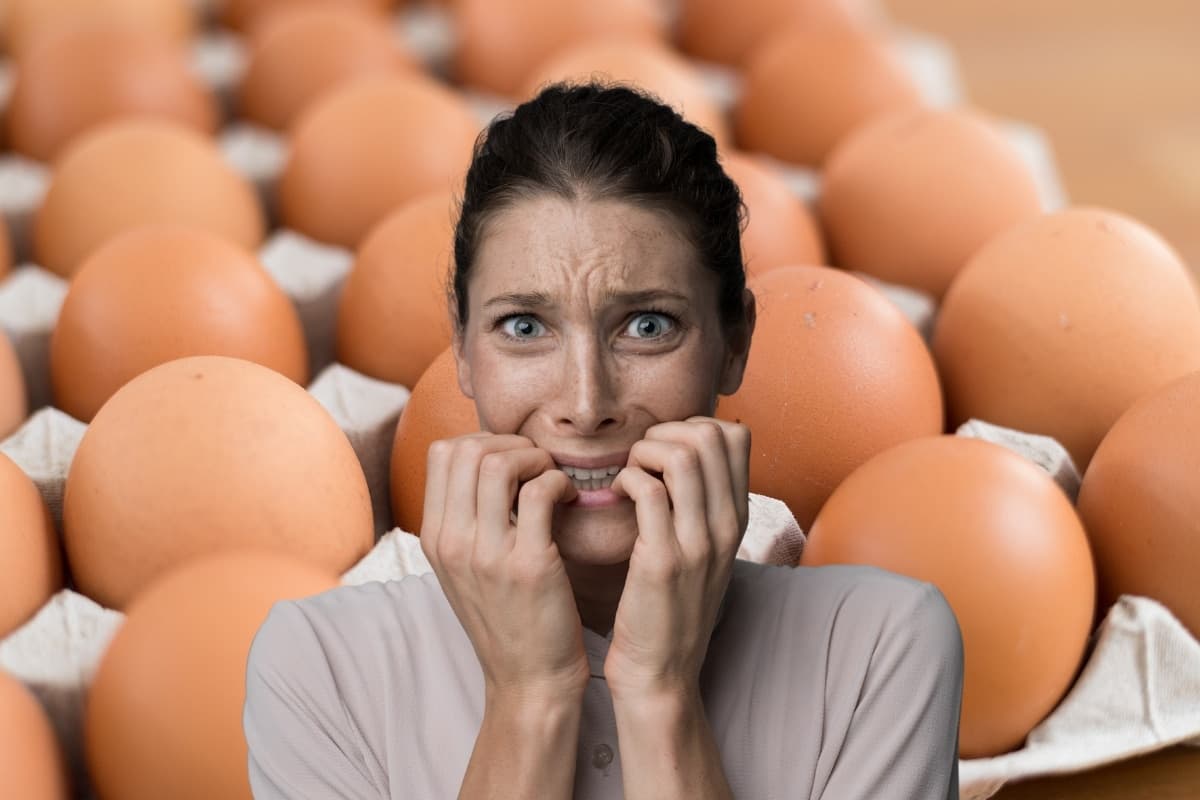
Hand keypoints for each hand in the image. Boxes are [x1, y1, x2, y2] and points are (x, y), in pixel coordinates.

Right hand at [420, 433, 590, 701]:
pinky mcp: (529, 565)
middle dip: (512, 443)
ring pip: (501, 462)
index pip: (442, 453)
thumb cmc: (506, 617)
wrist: (528, 680)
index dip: (483, 441)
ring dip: (536, 458)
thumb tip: (486, 460)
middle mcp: (453, 542)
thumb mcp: (465, 568)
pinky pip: (540, 491)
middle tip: (537, 465)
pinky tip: (571, 500)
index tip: (513, 460)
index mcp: (435, 538)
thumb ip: (466, 518)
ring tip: (552, 479)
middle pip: (470, 449)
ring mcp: (488, 554)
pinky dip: (561, 483)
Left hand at [603, 417, 750, 699]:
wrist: (661, 673)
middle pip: (710, 436)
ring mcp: (698, 544)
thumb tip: (682, 454)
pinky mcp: (663, 562)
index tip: (663, 450)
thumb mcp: (703, 553)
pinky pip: (649, 491)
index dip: (692, 426)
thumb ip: (700, 507)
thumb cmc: (670, 608)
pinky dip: (626, 480)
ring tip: (628, 475)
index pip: (735, 436)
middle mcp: (725, 527)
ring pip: (682, 456)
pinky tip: (614, 497)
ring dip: (644, 452)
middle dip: (665, 433)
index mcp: (736, 519)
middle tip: (641, 461)